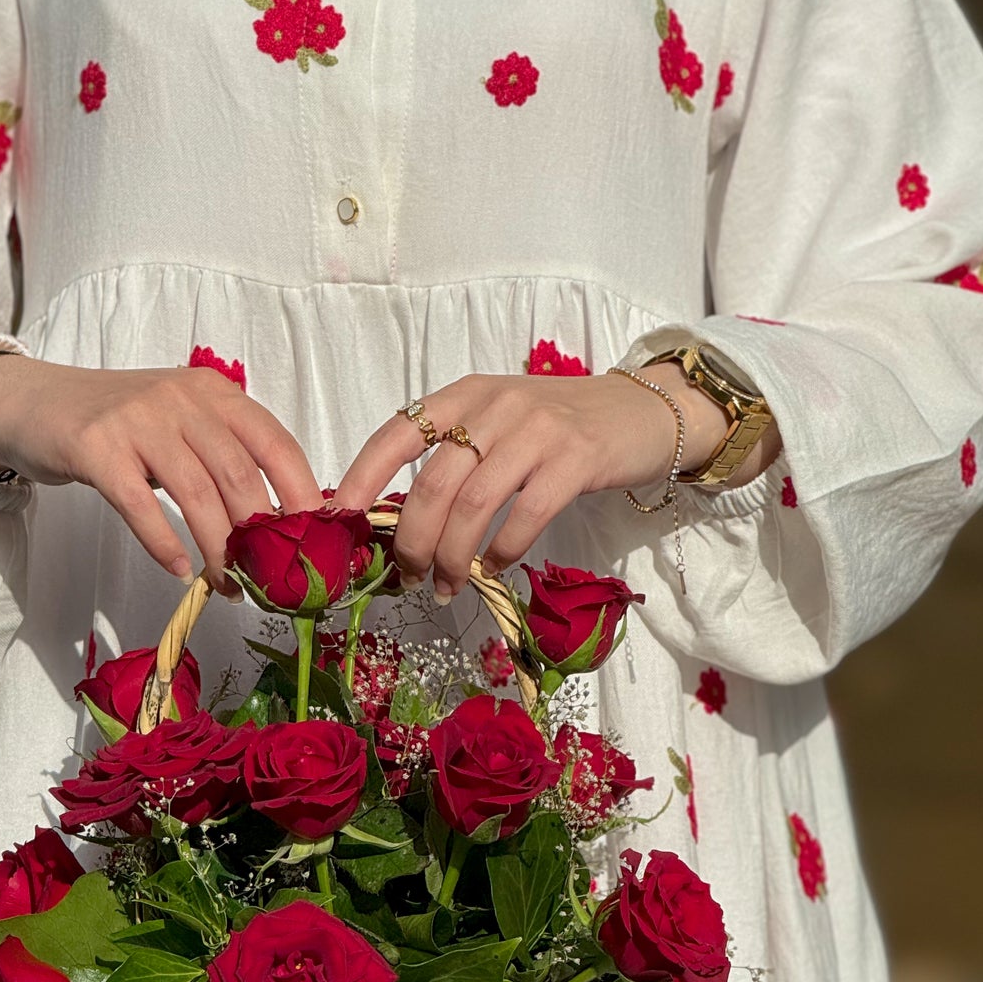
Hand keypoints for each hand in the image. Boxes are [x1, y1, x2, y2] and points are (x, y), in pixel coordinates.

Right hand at [0, 351, 323, 584]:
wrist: (34, 403)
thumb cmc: (117, 424)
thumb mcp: (180, 422)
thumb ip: (224, 456)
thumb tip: (276, 523)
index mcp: (214, 392)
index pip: (276, 445)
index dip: (301, 497)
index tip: (315, 544)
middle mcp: (181, 400)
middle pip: (240, 477)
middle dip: (260, 539)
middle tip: (268, 580)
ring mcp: (138, 421)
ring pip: (197, 497)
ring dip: (218, 553)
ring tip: (228, 587)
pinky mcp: (96, 448)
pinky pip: (141, 506)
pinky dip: (164, 545)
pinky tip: (178, 571)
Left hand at [333, 366, 741, 600]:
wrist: (641, 412)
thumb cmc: (559, 427)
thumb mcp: (499, 422)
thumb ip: (454, 455)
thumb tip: (397, 519)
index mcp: (465, 394)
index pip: (398, 434)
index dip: (362, 477)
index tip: (341, 520)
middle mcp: (496, 406)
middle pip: (433, 482)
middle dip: (411, 539)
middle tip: (406, 576)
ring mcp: (537, 431)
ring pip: (473, 505)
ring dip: (452, 556)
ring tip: (444, 586)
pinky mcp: (576, 460)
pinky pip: (524, 516)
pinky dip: (501, 551)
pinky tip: (493, 568)